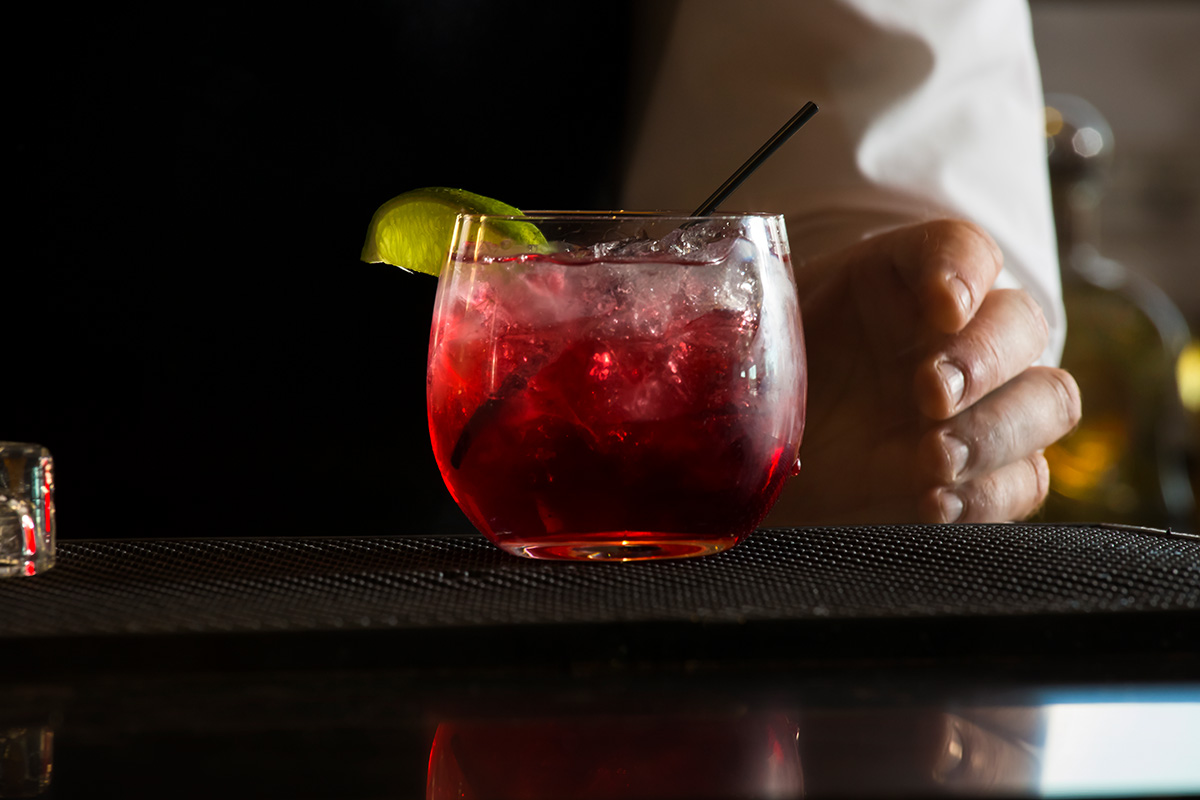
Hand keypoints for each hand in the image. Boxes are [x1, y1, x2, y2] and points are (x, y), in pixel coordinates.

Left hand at [766, 219, 1080, 524]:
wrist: (759, 465)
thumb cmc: (760, 384)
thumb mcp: (748, 343)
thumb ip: (752, 324)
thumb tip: (720, 329)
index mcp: (899, 283)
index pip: (960, 249)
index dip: (963, 271)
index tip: (940, 306)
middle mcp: (953, 338)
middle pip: (1022, 322)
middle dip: (985, 358)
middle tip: (929, 394)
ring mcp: (979, 408)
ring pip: (1048, 399)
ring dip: (998, 429)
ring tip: (933, 458)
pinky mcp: (984, 476)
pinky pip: (1026, 481)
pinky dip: (991, 494)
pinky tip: (936, 500)